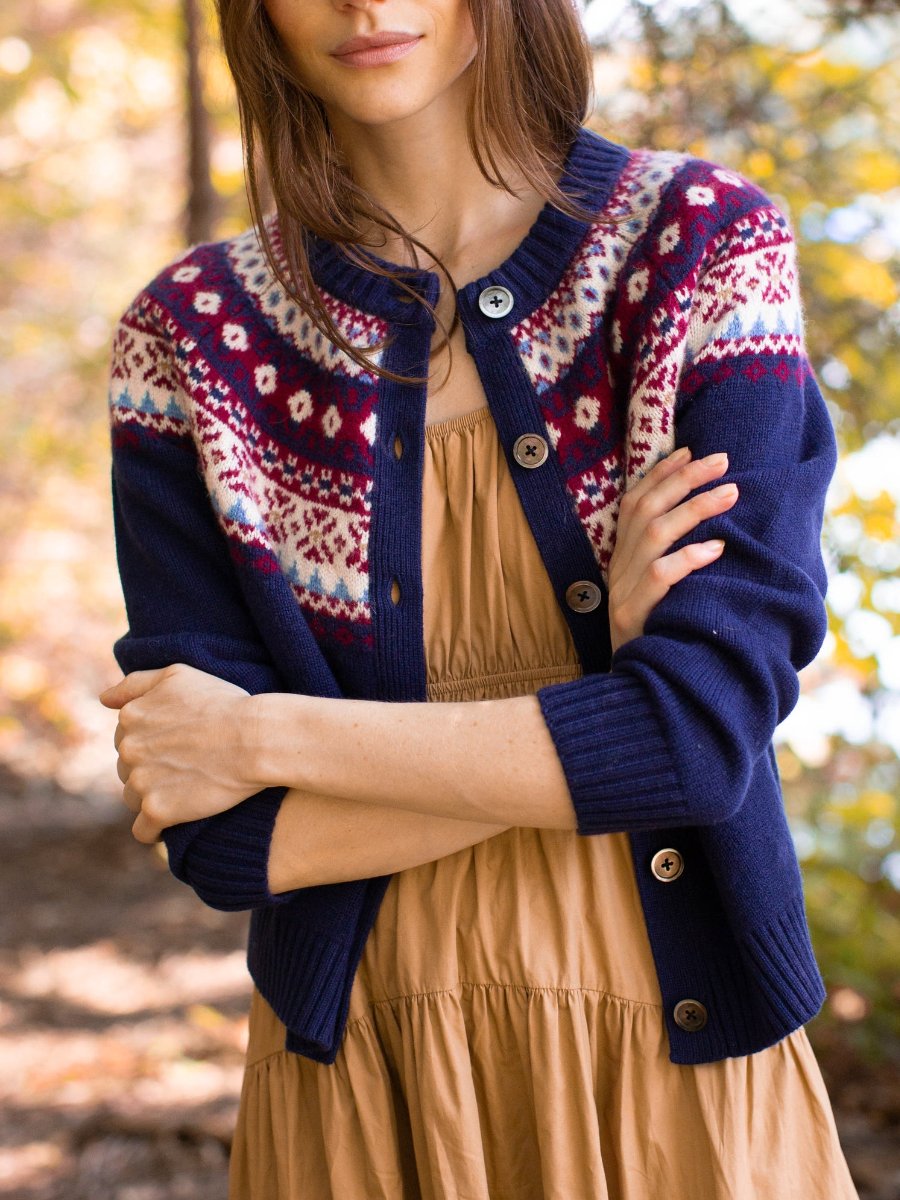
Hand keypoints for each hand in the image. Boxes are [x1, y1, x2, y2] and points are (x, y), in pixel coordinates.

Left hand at [98, 663, 259, 843]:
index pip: (127, 737)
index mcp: (131, 716)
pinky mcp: (157, 810)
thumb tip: (104, 699)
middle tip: (188, 767)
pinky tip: (174, 821)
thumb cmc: (226, 703)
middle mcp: (128, 748)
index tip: (180, 745)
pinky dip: (156, 829)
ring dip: (152, 798)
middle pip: (127, 768)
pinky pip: (143, 830)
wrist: (257, 739)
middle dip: (152, 770)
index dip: (155, 742)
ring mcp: (140, 781)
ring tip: (185, 792)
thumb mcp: (179, 675)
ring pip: (133, 798)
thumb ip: (135, 683)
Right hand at [608, 447, 737, 654]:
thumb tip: (714, 528)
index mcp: (622, 558)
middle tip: (723, 461)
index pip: (634, 503)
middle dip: (684, 479)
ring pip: (654, 534)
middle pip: (646, 509)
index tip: (690, 450)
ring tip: (731, 493)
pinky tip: (717, 548)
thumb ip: (668, 560)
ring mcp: (622, 591)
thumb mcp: (658, 594)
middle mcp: (618, 568)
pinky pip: (660, 577)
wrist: (633, 689)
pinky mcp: (632, 615)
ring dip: (694, 508)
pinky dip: (688, 558)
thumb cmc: (658, 636)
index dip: (659, 474)